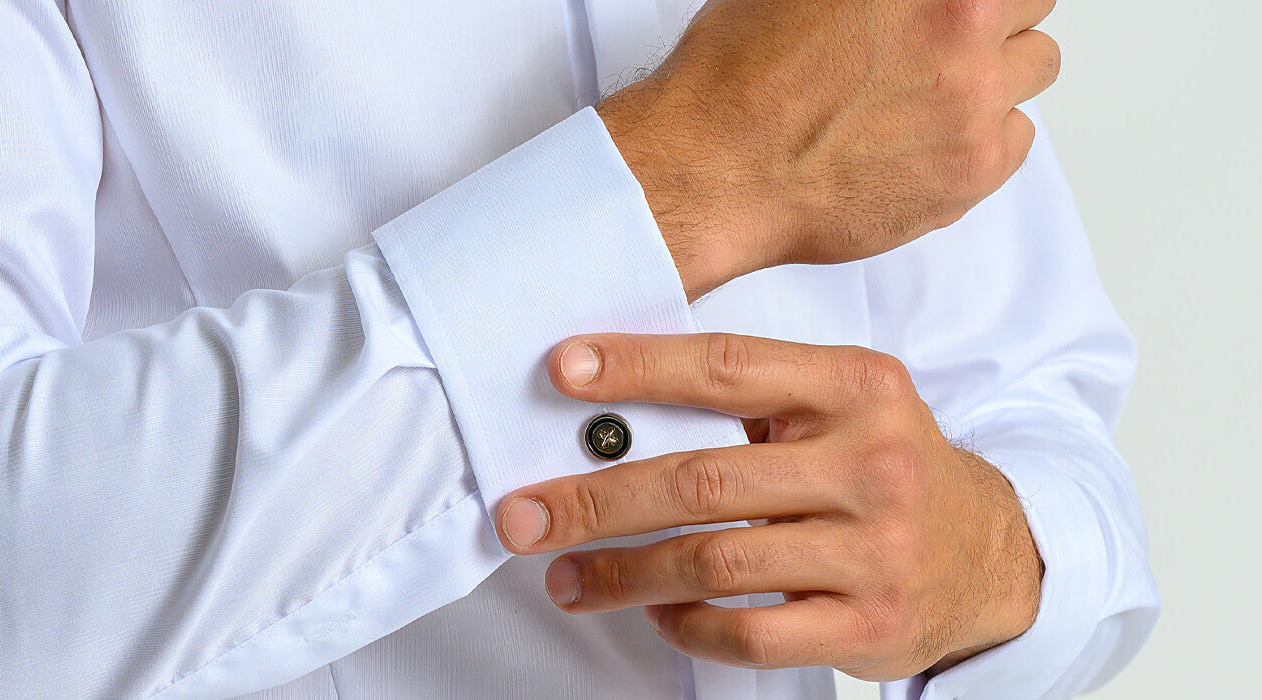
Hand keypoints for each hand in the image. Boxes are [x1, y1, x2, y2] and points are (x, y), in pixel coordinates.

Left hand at [495, 334, 1043, 679]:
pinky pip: (750, 633)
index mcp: (859, 389)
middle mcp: (872, 466)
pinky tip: (654, 612)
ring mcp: (875, 552)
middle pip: (703, 479)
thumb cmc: (887, 468)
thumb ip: (757, 400)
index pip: (729, 368)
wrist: (992, 552)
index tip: (563, 371)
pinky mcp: (871, 628)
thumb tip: (613, 416)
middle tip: (523, 514)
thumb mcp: (845, 406)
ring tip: (567, 575)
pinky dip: (687, 624)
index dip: (639, 368)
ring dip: (622, 573)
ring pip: (714, 562)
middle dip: (595, 499)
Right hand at [597, 0, 1060, 299]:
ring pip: (1033, 70)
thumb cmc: (739, 80)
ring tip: (930, 95)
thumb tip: (894, 3)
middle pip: (1031, 6)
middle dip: (993, 21)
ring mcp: (976, 104)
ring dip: (995, 75)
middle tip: (939, 45)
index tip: (957, 11)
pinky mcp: (972, 172)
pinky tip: (924, 139)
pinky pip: (1017, 140)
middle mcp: (966, 32)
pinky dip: (982, 137)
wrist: (713, 171)